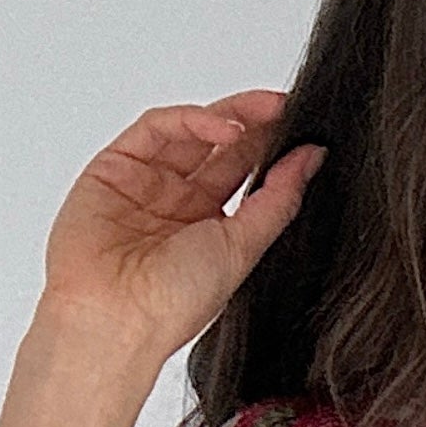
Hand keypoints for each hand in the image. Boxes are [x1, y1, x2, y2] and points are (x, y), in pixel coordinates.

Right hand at [34, 90, 325, 367]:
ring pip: (190, 130)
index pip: (245, 173)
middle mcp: (177, 203)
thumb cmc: (172, 303)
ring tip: (265, 112)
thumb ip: (278, 201)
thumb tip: (311, 158)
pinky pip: (156, 129)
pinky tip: (224, 127)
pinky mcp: (114, 166)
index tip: (305, 129)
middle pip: (220, 146)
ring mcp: (145, 182)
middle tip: (285, 108)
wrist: (115, 318)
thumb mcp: (243, 249)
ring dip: (229, 115)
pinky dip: (191, 119)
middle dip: (255, 123)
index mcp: (210, 228)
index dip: (273, 148)